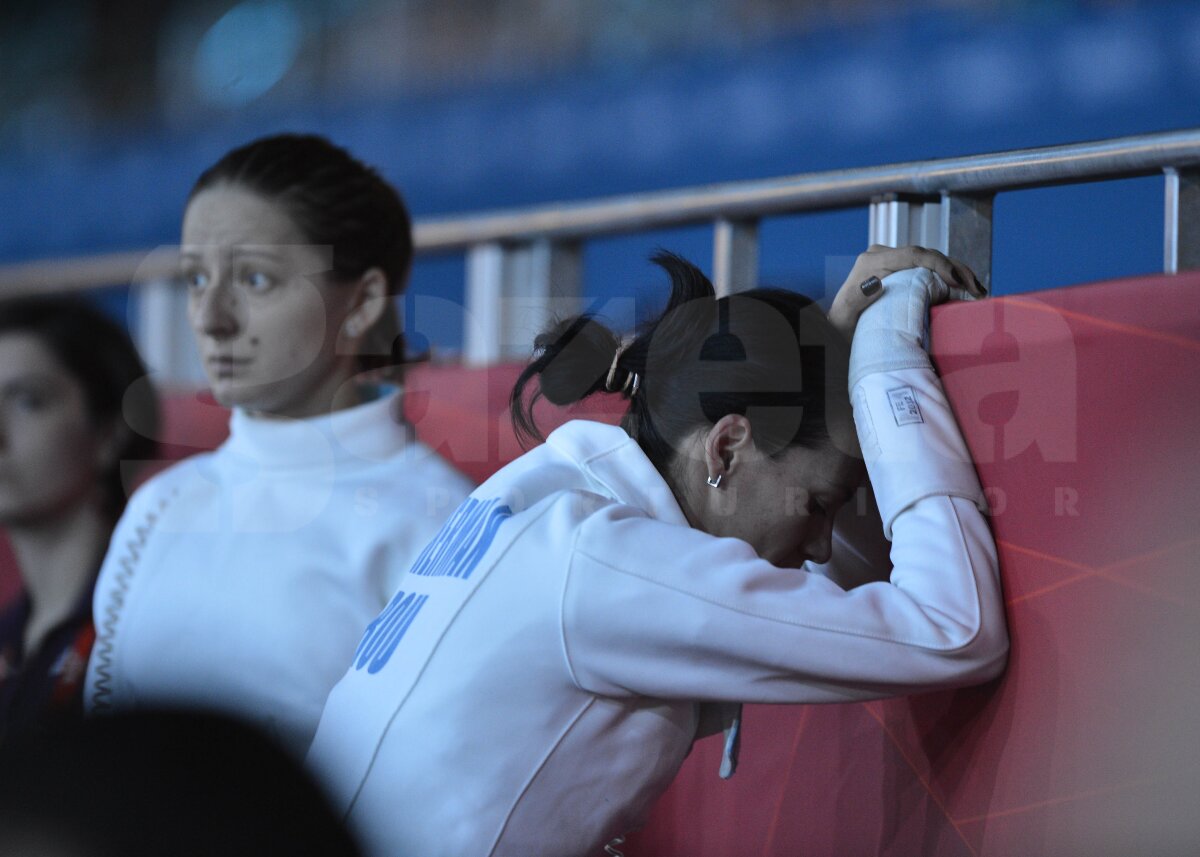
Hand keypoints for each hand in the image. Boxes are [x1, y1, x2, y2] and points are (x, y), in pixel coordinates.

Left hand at [827, 245, 983, 340]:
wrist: (837, 328)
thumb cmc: (839, 325)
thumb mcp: (842, 316)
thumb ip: (855, 299)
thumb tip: (876, 284)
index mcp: (873, 260)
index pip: (913, 254)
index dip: (939, 264)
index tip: (957, 282)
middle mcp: (885, 256)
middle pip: (929, 255)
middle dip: (957, 270)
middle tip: (977, 290)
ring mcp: (895, 262)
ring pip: (934, 261)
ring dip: (959, 274)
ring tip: (979, 291)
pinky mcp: (903, 271)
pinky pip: (930, 270)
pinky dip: (951, 278)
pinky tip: (967, 291)